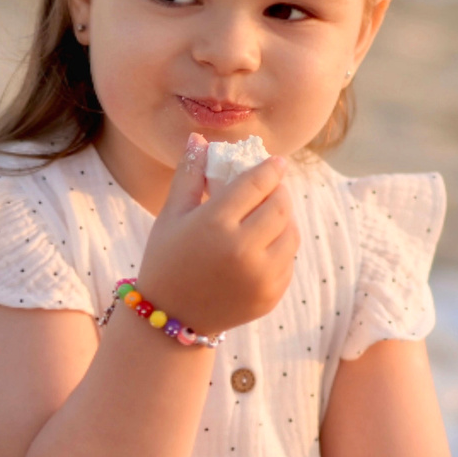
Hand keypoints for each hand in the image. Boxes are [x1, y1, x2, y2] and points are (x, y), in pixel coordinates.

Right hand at [134, 134, 298, 337]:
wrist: (170, 318)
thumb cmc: (166, 260)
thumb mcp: (171, 216)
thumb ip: (189, 175)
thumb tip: (199, 138)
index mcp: (215, 225)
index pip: (256, 184)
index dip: (270, 168)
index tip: (276, 162)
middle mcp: (242, 251)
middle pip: (280, 207)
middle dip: (279, 192)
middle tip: (273, 188)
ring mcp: (260, 277)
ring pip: (291, 234)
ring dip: (284, 220)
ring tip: (270, 215)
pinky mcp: (271, 295)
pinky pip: (288, 261)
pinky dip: (281, 249)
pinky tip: (263, 245)